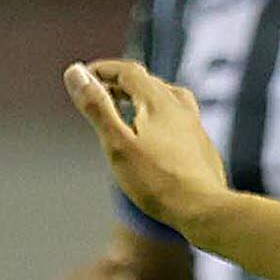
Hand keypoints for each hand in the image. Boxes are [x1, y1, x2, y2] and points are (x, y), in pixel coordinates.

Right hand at [64, 60, 226, 234]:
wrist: (205, 210)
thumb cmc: (157, 181)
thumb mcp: (117, 144)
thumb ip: (97, 107)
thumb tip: (74, 72)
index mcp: (159, 100)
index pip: (128, 71)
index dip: (103, 69)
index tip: (84, 75)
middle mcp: (181, 106)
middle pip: (147, 83)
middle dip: (120, 83)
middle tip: (97, 93)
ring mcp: (195, 125)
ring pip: (166, 99)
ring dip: (141, 98)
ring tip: (125, 108)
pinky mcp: (202, 145)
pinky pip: (178, 119)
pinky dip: (158, 117)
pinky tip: (155, 136)